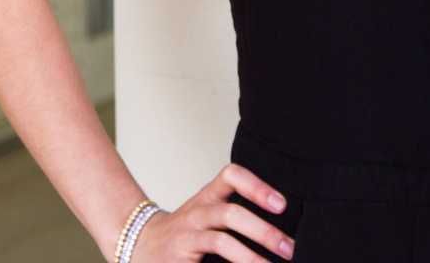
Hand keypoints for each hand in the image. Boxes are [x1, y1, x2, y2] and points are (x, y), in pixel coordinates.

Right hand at [128, 162, 294, 261]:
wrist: (140, 246)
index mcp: (208, 197)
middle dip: (264, 231)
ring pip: (222, 238)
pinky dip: (236, 262)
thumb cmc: (184, 236)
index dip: (257, 186)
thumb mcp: (209, 218)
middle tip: (289, 248)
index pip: (231, 176)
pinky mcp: (183, 250)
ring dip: (251, 255)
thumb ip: (236, 220)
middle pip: (231, 212)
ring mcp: (188, 232)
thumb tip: (280, 234)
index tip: (283, 205)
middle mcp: (198, 211)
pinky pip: (211, 253)